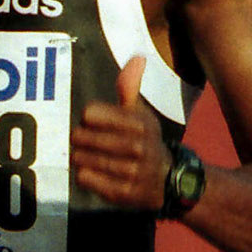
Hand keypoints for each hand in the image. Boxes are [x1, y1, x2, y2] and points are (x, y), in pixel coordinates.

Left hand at [69, 54, 170, 210]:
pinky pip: (85, 179)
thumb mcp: (141, 115)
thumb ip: (130, 87)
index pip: (89, 113)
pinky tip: (97, 173)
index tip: (95, 124)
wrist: (169, 183)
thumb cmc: (147, 142)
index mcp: (138, 123)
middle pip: (81, 137)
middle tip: (89, 144)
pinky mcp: (121, 193)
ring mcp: (129, 171)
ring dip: (82, 158)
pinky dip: (86, 176)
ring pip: (81, 158)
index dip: (88, 119)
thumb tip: (137, 57)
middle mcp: (136, 147)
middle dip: (81, 140)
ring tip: (92, 158)